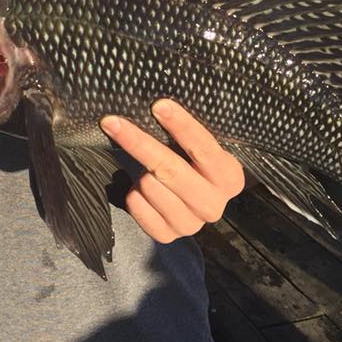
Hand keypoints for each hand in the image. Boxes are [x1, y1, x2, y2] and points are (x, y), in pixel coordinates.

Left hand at [100, 100, 247, 242]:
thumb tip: (158, 105)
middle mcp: (214, 205)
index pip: (203, 147)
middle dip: (138, 142)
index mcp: (229, 178)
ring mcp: (191, 225)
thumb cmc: (196, 163)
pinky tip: (142, 188)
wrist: (198, 200)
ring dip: (141, 172)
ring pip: (150, 186)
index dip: (180, 125)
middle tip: (112, 121)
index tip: (158, 105)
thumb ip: (188, 134)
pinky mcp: (167, 236)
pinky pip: (137, 206)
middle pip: (169, 169)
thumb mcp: (203, 148)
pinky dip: (133, 192)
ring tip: (148, 169)